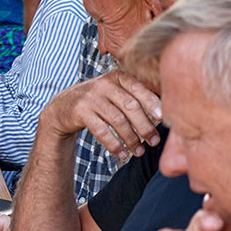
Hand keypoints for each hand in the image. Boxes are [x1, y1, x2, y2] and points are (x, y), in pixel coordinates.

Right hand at [43, 72, 161, 161]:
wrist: (63, 105)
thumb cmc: (99, 101)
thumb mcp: (114, 91)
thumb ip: (134, 96)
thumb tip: (167, 110)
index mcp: (117, 77)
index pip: (139, 88)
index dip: (152, 103)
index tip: (164, 118)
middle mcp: (104, 84)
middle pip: (130, 106)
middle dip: (145, 126)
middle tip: (154, 141)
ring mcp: (91, 97)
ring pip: (117, 120)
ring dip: (131, 139)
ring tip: (139, 152)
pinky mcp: (80, 111)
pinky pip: (101, 131)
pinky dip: (114, 145)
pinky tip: (122, 154)